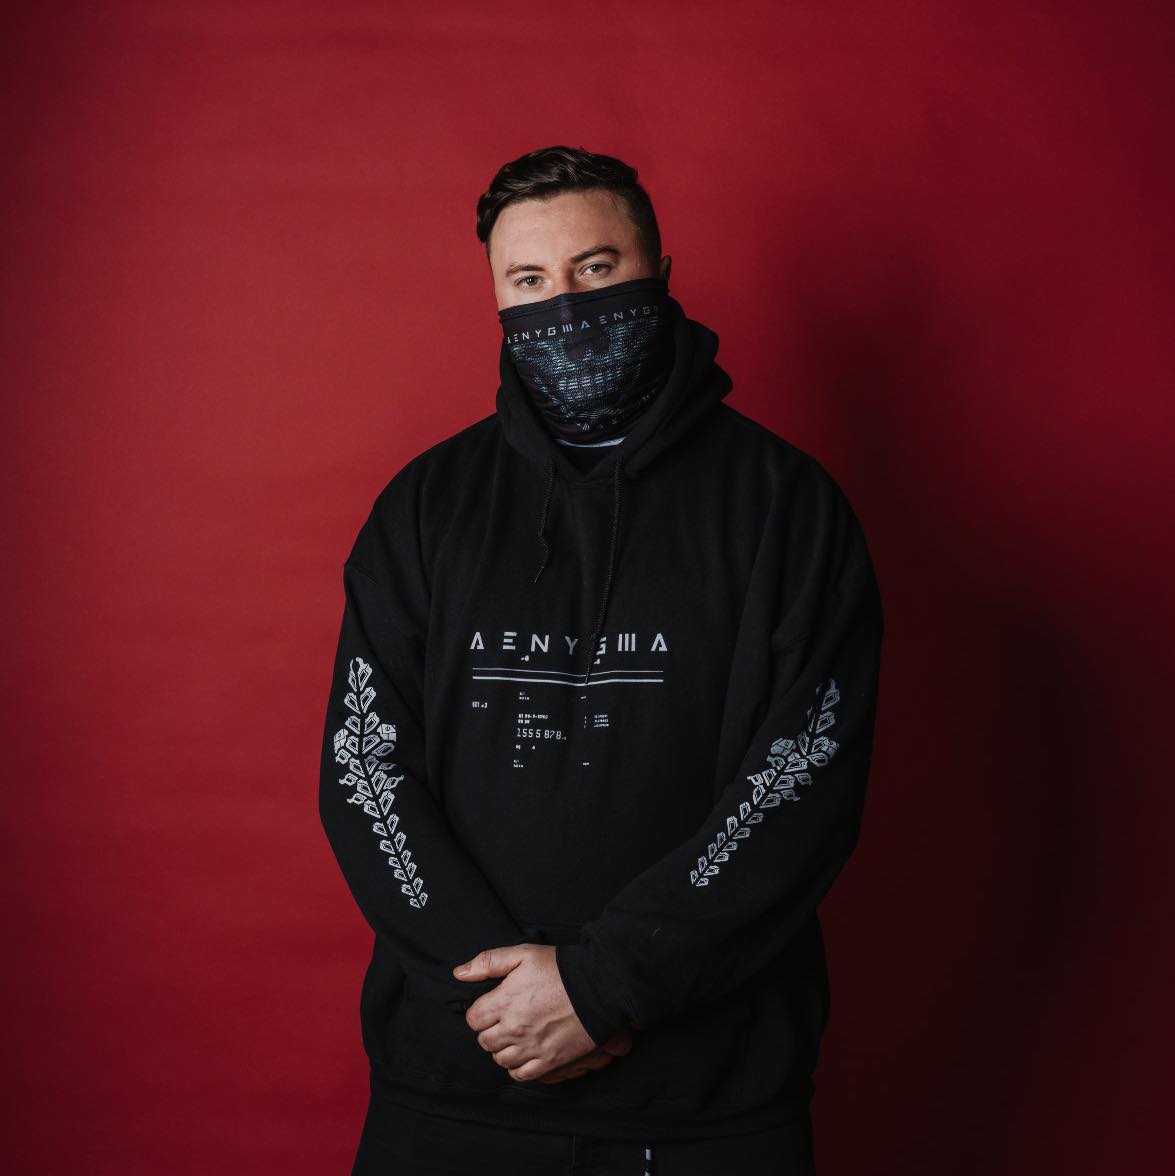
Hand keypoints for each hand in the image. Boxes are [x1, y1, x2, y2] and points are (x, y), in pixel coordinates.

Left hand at [452, 943, 625, 1081]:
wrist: (597, 988)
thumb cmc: (560, 969)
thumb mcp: (523, 954)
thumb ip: (487, 962)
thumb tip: (459, 973)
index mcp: (504, 1002)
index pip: (473, 1019)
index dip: (481, 1011)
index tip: (494, 1005)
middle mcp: (514, 1029)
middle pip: (485, 1041)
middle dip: (491, 1030)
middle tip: (505, 1019)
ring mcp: (531, 1048)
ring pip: (500, 1059)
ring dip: (503, 1049)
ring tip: (516, 1035)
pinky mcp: (548, 1062)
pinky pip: (520, 1075)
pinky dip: (518, 1067)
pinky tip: (524, 1052)